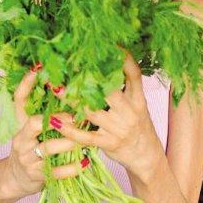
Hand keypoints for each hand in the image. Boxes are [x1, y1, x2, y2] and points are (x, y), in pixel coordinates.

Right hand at [3, 67, 76, 197]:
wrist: (15, 179)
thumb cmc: (31, 149)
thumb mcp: (31, 131)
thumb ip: (45, 116)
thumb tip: (69, 93)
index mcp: (21, 124)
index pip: (19, 100)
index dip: (26, 85)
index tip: (37, 69)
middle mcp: (21, 139)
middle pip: (34, 124)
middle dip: (57, 119)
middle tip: (76, 117)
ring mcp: (27, 158)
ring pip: (48, 147)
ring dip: (69, 143)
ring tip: (86, 140)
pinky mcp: (35, 175)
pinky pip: (55, 171)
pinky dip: (71, 168)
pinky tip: (85, 163)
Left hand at [50, 53, 163, 175]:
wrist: (147, 157)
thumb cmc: (139, 127)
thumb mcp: (138, 105)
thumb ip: (126, 88)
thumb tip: (109, 65)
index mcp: (138, 100)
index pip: (134, 75)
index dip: (124, 59)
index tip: (111, 45)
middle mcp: (130, 112)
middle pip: (110, 90)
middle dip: (89, 77)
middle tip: (69, 64)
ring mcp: (119, 128)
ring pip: (93, 111)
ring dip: (72, 100)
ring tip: (55, 88)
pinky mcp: (109, 143)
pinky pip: (86, 136)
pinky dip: (70, 129)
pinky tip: (56, 121)